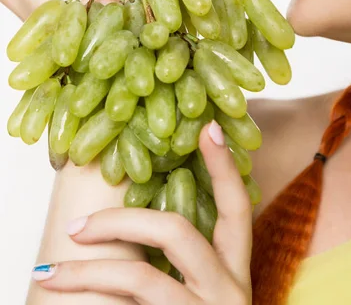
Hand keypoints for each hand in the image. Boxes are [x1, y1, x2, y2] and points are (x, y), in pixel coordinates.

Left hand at [31, 121, 252, 304]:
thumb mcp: (202, 298)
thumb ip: (181, 266)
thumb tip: (131, 225)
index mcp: (236, 273)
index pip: (237, 208)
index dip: (225, 166)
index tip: (207, 127)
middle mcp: (228, 292)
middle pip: (179, 233)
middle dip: (122, 222)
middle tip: (76, 226)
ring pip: (142, 280)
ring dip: (88, 272)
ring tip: (48, 273)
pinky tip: (67, 303)